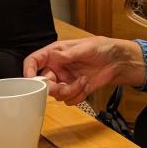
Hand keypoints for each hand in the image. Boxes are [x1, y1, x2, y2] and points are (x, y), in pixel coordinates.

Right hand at [23, 37, 145, 105]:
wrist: (118, 62)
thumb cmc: (103, 48)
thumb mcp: (86, 47)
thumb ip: (69, 54)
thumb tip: (55, 56)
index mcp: (56, 53)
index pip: (34, 61)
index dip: (28, 71)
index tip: (31, 80)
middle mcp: (57, 67)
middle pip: (43, 83)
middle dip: (53, 88)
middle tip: (64, 87)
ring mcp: (65, 80)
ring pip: (56, 94)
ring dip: (69, 91)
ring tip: (83, 81)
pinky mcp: (75, 90)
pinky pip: (69, 100)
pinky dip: (78, 96)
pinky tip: (86, 85)